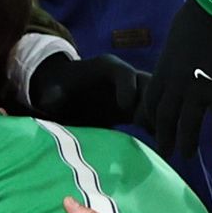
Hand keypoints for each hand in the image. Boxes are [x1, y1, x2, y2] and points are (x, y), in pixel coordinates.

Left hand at [22, 49, 148, 126]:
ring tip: (159, 138)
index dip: (127, 87)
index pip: (123, 72)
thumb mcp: (54, 91)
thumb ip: (53, 96)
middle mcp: (126, 77)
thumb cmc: (60, 90)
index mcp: (107, 67)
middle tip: (147, 125)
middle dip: (151, 102)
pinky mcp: (137, 109)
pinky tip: (162, 144)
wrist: (66, 94)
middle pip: (147, 83)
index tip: (124, 106)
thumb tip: (49, 101)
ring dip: (159, 117)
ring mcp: (135, 92)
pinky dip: (159, 127)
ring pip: (156, 100)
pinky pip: (154, 115)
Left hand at [138, 0, 211, 155]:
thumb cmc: (196, 16)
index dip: (151, 117)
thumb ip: (173, 59)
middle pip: (165, 118)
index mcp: (164, 69)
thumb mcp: (175, 40)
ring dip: (188, 142)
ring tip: (188, 156)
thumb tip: (176, 64)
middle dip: (164, 138)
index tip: (154, 127)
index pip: (151, 101)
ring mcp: (197, 88)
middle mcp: (176, 84)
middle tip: (166, 154)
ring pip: (188, 124)